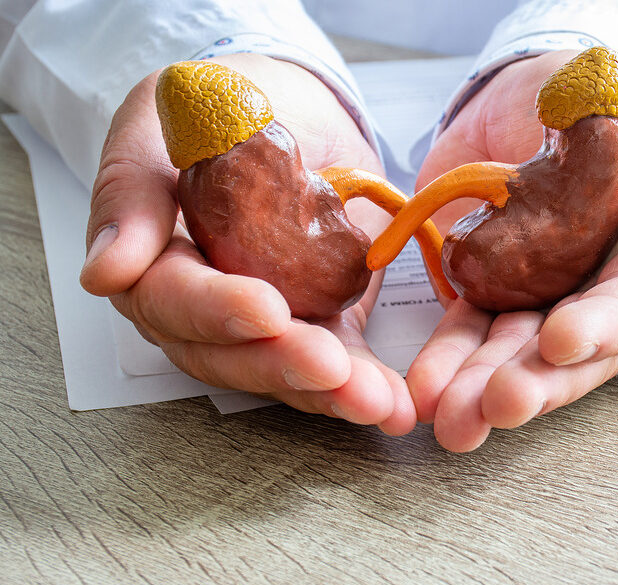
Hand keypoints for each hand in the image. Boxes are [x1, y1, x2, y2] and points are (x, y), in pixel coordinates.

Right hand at [79, 53, 414, 434]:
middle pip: (231, 355)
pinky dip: (366, 383)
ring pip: (287, 372)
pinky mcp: (321, 323)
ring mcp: (266, 324)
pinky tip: (395, 405)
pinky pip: (338, 362)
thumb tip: (105, 273)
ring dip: (332, 392)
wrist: (289, 106)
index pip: (174, 301)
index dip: (218, 311)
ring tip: (377, 402)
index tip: (266, 310)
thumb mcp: (159, 128)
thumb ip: (130, 195)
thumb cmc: (214, 110)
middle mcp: (204, 310)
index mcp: (154, 266)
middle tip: (332, 369)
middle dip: (283, 366)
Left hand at [408, 50, 617, 450]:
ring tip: (451, 417)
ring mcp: (541, 297)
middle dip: (536, 381)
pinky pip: (467, 331)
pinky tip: (425, 386)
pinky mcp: (488, 291)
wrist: (528, 86)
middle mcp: (599, 290)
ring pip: (516, 354)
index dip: (602, 326)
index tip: (560, 341)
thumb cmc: (605, 98)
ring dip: (483, 387)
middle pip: (575, 352)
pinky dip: (446, 358)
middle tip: (497, 404)